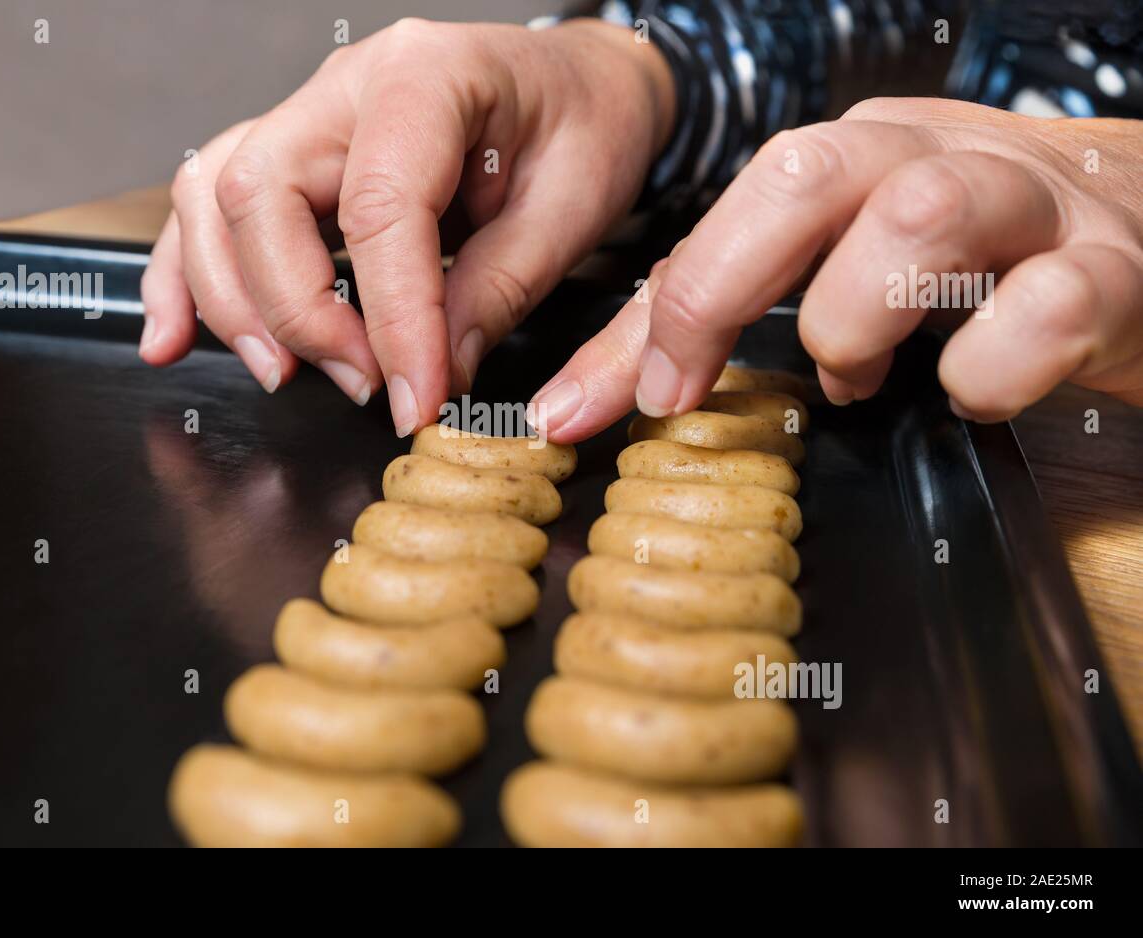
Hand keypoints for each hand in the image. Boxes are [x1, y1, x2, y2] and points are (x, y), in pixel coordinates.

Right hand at [140, 17, 673, 434]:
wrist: (581, 85)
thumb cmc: (585, 126)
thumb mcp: (570, 210)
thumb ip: (495, 292)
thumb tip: (430, 373)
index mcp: (427, 77)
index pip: (380, 209)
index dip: (393, 319)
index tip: (416, 396)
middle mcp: (348, 86)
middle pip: (261, 195)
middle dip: (298, 311)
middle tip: (362, 383)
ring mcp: (311, 116)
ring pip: (215, 198)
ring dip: (234, 300)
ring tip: (285, 374)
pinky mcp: (296, 155)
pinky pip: (211, 203)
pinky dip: (185, 274)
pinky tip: (174, 335)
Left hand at [534, 98, 1142, 439]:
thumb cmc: (978, 263)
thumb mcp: (840, 269)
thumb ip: (720, 321)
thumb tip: (583, 399)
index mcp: (858, 158)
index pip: (736, 203)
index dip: (669, 302)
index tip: (619, 400)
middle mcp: (932, 156)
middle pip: (806, 175)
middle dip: (723, 286)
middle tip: (697, 384)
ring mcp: (1029, 202)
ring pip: (920, 217)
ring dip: (857, 319)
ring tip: (857, 376)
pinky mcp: (1114, 268)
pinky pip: (1048, 305)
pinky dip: (990, 367)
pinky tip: (971, 391)